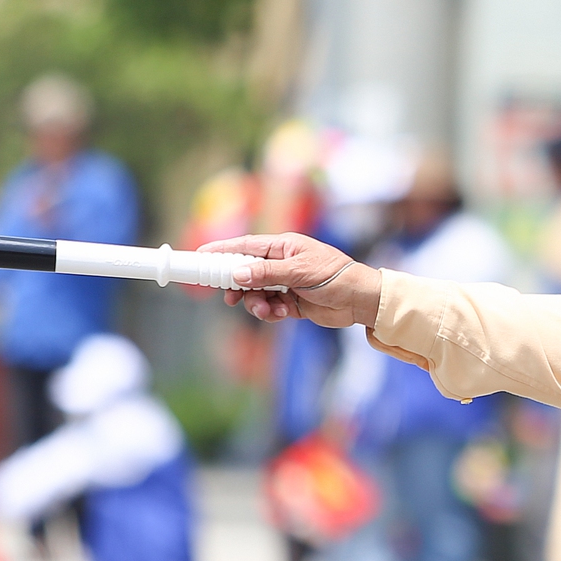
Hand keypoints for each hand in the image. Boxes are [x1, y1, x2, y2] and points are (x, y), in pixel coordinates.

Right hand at [201, 233, 383, 327]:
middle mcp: (281, 263)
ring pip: (255, 294)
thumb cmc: (335, 276)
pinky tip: (281, 315)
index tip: (200, 255)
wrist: (361, 300)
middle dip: (237, 286)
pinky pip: (269, 307)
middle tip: (230, 298)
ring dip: (256, 304)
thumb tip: (237, 273)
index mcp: (283, 246)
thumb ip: (267, 274)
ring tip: (268, 311)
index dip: (222, 250)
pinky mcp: (291, 302)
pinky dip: (270, 312)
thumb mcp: (300, 272)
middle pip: (245, 272)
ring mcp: (285, 283)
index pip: (245, 246)